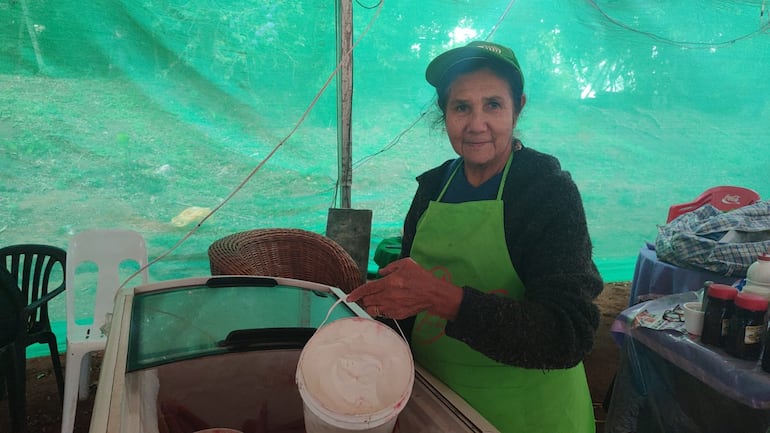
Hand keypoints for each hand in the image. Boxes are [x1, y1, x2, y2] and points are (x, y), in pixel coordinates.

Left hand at [346, 258, 462, 319]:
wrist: (434, 294)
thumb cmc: (422, 278)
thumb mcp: (406, 264)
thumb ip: (390, 267)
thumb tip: (380, 272)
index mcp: (389, 282)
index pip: (367, 289)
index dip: (356, 294)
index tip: (349, 297)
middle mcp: (389, 296)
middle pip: (367, 300)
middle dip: (363, 299)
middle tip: (365, 296)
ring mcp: (393, 307)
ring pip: (373, 310)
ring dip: (370, 305)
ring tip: (375, 301)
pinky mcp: (398, 314)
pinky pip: (383, 314)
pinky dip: (381, 310)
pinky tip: (386, 305)